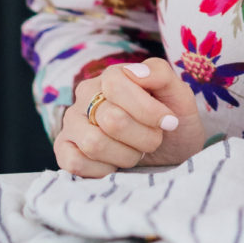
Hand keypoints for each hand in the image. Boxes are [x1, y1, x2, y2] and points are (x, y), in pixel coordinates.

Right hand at [54, 59, 204, 177]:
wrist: (171, 151)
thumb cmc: (171, 119)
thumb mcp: (179, 94)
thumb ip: (160, 74)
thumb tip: (134, 72)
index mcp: (111, 75)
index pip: (116, 85)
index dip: (147, 109)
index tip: (169, 122)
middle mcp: (85, 95)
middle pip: (111, 120)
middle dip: (143, 137)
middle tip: (155, 140)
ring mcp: (72, 123)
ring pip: (93, 143)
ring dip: (126, 155)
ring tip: (136, 151)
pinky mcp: (64, 150)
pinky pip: (75, 163)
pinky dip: (102, 170)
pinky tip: (115, 164)